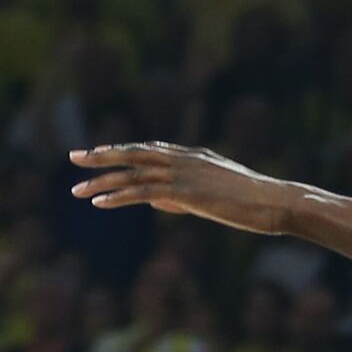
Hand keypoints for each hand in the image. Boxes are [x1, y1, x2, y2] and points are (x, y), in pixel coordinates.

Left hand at [69, 142, 294, 234]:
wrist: (276, 203)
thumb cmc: (255, 202)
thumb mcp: (217, 195)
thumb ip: (183, 196)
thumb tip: (155, 201)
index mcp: (197, 156)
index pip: (152, 149)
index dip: (124, 150)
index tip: (100, 152)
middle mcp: (187, 159)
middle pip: (136, 152)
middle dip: (103, 155)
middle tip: (75, 157)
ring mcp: (186, 174)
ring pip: (134, 172)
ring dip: (102, 181)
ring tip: (76, 190)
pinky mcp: (186, 191)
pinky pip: (143, 192)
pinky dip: (118, 197)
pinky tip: (98, 203)